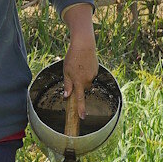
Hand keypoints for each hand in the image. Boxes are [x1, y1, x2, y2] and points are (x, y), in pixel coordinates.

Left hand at [61, 3, 97, 118]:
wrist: (84, 44)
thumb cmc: (73, 57)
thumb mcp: (66, 71)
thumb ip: (67, 85)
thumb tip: (66, 96)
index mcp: (78, 82)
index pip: (80, 99)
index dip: (81, 109)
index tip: (82, 117)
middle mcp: (87, 80)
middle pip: (83, 88)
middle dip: (78, 84)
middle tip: (73, 72)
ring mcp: (93, 75)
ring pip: (87, 81)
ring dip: (82, 77)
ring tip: (78, 65)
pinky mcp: (96, 70)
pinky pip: (90, 74)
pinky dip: (87, 71)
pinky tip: (84, 63)